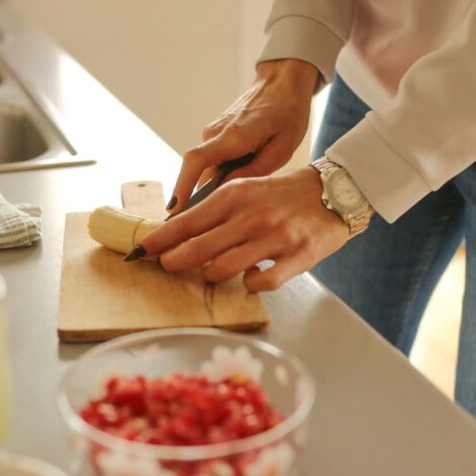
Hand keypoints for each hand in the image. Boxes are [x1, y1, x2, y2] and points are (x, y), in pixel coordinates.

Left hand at [137, 167, 349, 292]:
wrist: (334, 192)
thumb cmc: (282, 195)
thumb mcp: (246, 190)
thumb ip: (216, 210)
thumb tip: (178, 231)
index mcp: (235, 195)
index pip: (187, 222)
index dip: (160, 240)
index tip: (142, 251)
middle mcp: (252, 215)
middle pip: (198, 249)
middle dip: (176, 262)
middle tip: (168, 266)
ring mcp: (275, 237)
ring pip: (224, 269)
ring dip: (211, 275)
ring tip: (211, 272)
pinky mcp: (298, 257)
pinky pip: (262, 283)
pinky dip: (250, 284)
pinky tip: (250, 278)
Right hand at [167, 59, 318, 213]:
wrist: (282, 83)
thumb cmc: (287, 114)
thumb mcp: (281, 149)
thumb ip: (253, 172)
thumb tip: (225, 193)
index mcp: (233, 136)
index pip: (195, 161)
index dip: (182, 187)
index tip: (174, 209)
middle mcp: (215, 133)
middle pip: (198, 174)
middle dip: (202, 199)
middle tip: (215, 225)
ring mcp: (213, 132)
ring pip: (205, 170)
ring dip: (215, 187)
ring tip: (237, 202)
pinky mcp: (215, 134)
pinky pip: (212, 161)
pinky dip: (220, 175)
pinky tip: (239, 182)